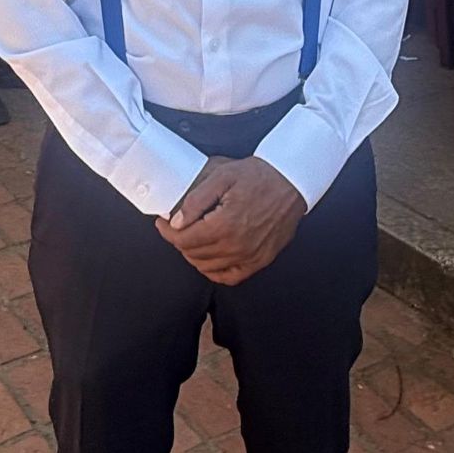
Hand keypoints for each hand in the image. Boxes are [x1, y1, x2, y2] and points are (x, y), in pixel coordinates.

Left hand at [155, 156, 304, 285]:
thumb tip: (176, 221)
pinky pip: (230, 277)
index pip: (183, 239)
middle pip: (193, 253)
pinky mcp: (260, 260)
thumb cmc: (259, 176)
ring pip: (207, 267)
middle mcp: (236, 245)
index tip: (163, 224)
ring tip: (192, 238)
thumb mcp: (222, 176)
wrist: (290, 180)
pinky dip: (215, 271)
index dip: (167, 232)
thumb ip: (196, 200)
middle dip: (179, 240)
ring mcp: (250, 256)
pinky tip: (210, 258)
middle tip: (177, 227)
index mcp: (224, 224)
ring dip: (194, 254)